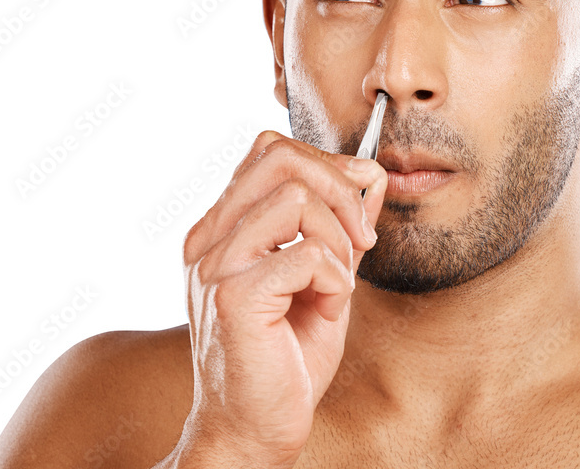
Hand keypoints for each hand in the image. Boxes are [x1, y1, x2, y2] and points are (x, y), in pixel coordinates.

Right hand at [171, 130, 386, 467]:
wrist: (256, 429)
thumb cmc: (287, 356)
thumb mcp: (324, 276)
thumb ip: (340, 227)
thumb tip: (370, 176)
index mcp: (222, 229)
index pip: (270, 151)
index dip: (326, 162)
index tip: (361, 198)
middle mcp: (209, 239)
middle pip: (278, 156)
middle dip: (338, 185)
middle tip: (362, 236)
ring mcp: (214, 266)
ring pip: (295, 200)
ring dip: (338, 240)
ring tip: (337, 283)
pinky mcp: (233, 297)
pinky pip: (306, 254)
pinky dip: (336, 278)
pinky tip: (327, 308)